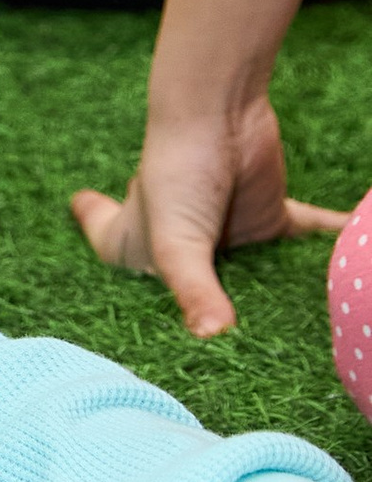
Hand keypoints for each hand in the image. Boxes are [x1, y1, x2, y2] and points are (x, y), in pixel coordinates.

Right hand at [70, 97, 346, 336]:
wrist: (219, 110)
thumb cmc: (176, 171)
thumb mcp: (175, 241)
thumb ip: (193, 289)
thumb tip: (214, 336)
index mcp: (146, 254)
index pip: (131, 292)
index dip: (135, 314)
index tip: (150, 343)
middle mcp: (189, 252)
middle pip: (200, 298)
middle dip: (219, 329)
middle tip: (239, 371)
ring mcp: (232, 239)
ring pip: (254, 283)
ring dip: (272, 305)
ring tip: (294, 350)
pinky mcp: (272, 220)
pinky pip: (304, 241)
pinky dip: (329, 248)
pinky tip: (351, 271)